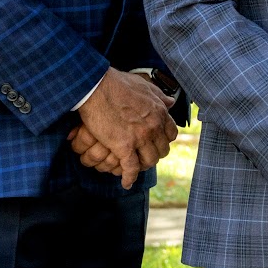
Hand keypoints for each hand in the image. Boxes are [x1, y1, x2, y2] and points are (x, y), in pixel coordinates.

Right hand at [73, 68, 179, 187]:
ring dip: (143, 166)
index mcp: (159, 112)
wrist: (96, 87)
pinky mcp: (123, 147)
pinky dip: (129, 178)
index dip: (164, 140)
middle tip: (146, 157)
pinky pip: (131, 168)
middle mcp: (153, 126)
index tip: (158, 143)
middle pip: (161, 150)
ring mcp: (140, 138)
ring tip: (137, 168)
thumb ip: (159, 96)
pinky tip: (126, 183)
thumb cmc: (118, 83)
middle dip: (155, 155)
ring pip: (149, 161)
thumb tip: (170, 102)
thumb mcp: (145, 86)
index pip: (171, 134)